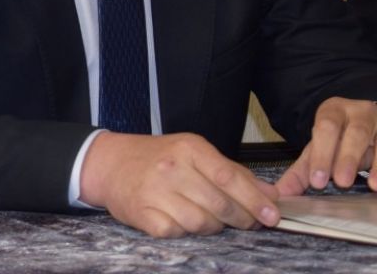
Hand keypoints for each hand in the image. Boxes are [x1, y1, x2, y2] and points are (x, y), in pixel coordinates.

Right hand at [79, 132, 279, 236]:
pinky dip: (183, 232)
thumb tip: (270, 195)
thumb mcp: (194, 153)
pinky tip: (180, 220)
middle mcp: (171, 168)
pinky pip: (176, 233)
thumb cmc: (158, 158)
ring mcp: (155, 192)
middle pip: (219, 204)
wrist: (109, 163)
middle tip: (247, 222)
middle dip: (240, 219)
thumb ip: (232, 172)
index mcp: (189, 148)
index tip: (272, 216)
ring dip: (212, 226)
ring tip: (208, 218)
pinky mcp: (142, 214)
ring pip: (201, 223)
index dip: (254, 200)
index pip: (229, 177)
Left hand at [276, 97, 376, 195]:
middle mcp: (360, 114)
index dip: (321, 154)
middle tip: (342, 182)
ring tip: (374, 186)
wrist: (363, 121)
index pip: (326, 128)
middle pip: (355, 133)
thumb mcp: (318, 149)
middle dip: (347, 158)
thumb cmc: (338, 138)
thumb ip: (300, 172)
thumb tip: (281, 194)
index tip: (317, 181)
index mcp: (333, 112)